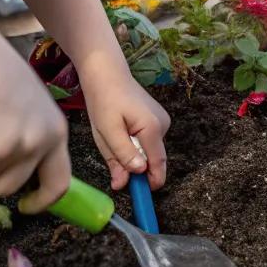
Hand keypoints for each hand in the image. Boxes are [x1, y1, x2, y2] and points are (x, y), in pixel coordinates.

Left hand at [81, 60, 170, 191]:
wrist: (107, 72)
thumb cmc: (104, 99)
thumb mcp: (106, 132)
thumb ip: (121, 157)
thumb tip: (132, 179)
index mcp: (152, 128)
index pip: (158, 166)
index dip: (149, 184)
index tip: (136, 194)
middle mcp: (163, 125)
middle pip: (152, 160)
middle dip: (133, 166)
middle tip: (110, 155)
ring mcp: (162, 121)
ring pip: (147, 152)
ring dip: (130, 153)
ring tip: (112, 137)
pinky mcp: (157, 120)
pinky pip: (146, 142)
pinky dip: (132, 143)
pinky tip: (120, 129)